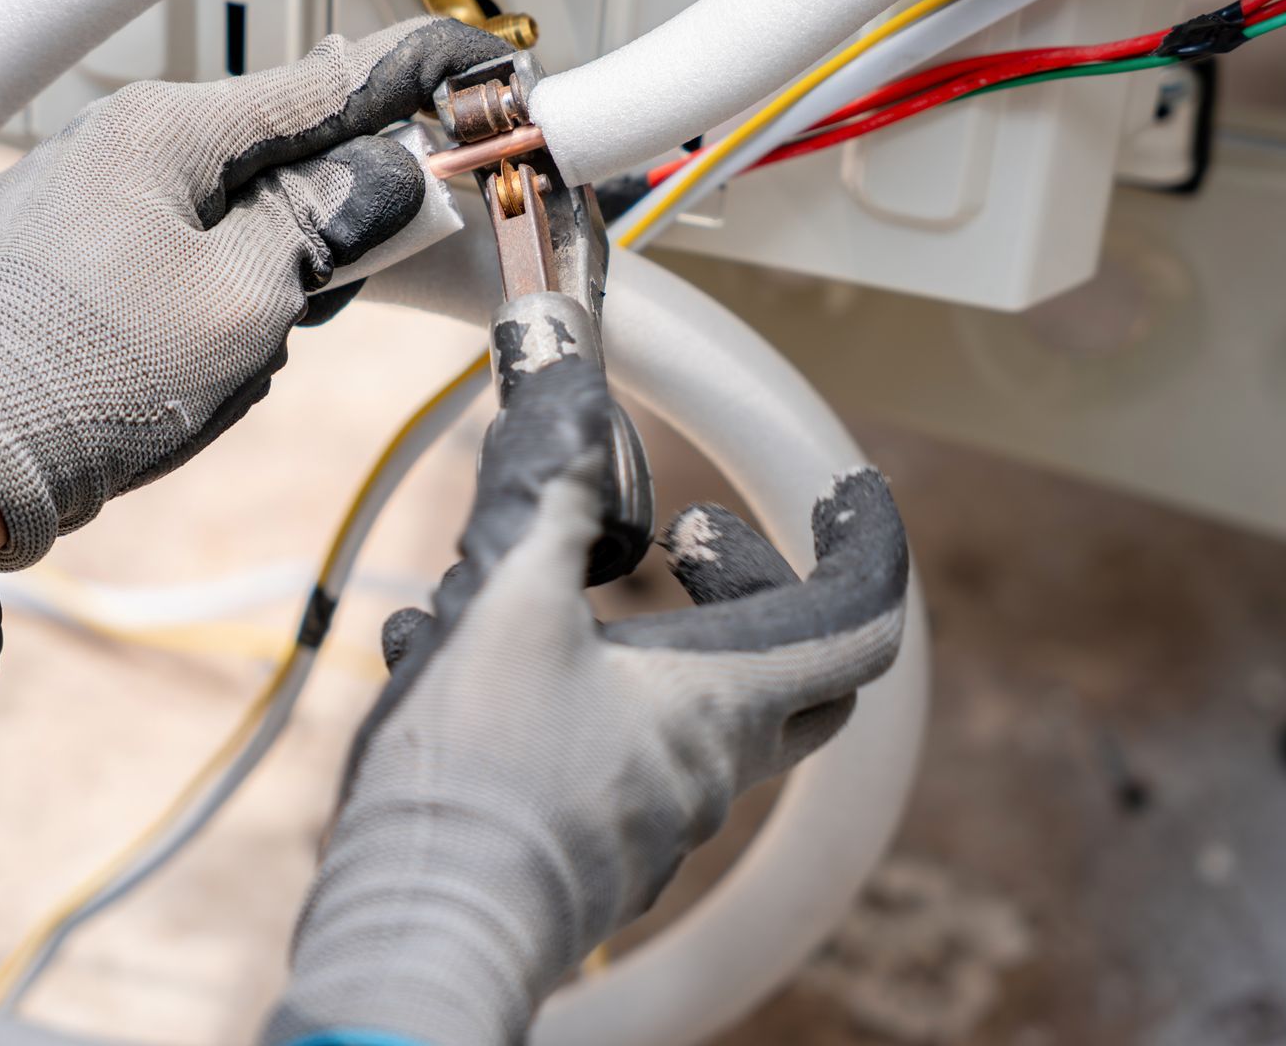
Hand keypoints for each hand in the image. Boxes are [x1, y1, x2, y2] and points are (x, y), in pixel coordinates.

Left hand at [0, 17, 507, 567]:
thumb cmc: (92, 383)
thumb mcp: (248, 301)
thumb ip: (325, 223)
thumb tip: (385, 177)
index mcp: (159, 129)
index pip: (317, 85)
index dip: (409, 81)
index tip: (471, 71)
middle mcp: (107, 139)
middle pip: (266, 147)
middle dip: (327, 204)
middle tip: (363, 268)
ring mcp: (71, 191)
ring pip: (214, 200)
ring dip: (261, 257)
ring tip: (247, 345)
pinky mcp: (50, 246)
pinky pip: (159, 235)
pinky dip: (206, 275)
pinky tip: (198, 346)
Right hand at [265, 360, 908, 1045]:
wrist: (415, 941)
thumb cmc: (477, 782)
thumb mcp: (506, 600)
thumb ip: (541, 479)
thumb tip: (556, 343)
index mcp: (722, 704)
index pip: (860, 618)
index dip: (870, 541)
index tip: (851, 487)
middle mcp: (709, 766)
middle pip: (792, 670)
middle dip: (752, 584)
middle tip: (684, 535)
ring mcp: (653, 814)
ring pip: (692, 704)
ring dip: (646, 628)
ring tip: (549, 582)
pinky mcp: (590, 840)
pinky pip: (615, 745)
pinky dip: (578, 680)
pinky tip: (463, 653)